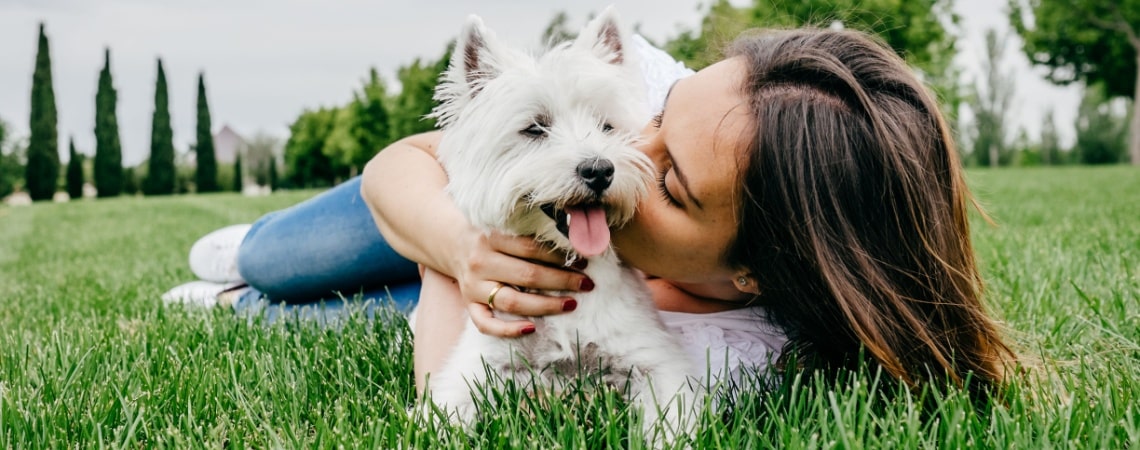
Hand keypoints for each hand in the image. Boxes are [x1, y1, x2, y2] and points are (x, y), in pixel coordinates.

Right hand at [452, 230, 590, 337]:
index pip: (531, 248)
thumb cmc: (491, 236)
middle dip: (562, 280)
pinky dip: (508, 330)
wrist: (454, 244)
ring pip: (511, 301)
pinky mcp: (469, 305)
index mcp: (492, 237)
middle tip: (586, 284)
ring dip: (545, 305)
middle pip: (527, 275)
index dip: (560, 256)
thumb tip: (573, 244)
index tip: (583, 262)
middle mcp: (481, 262)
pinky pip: (486, 324)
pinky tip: (531, 328)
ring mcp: (473, 286)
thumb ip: (530, 235)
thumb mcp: (505, 226)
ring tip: (571, 304)